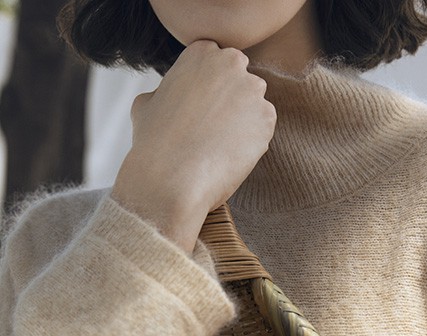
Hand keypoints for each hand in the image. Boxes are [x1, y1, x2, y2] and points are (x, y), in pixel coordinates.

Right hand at [111, 40, 276, 252]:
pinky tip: (230, 154)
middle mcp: (231, 63)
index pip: (217, 63)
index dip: (210, 89)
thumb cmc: (153, 144)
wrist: (172, 178)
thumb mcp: (146, 103)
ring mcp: (253, 90)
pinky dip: (252, 141)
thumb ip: (166, 90)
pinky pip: (264, 128)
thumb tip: (169, 95)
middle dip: (231, 100)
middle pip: (240, 80)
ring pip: (254, 104)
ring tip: (220, 144)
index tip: (200, 110)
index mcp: (202, 52)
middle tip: (213, 128)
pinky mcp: (267, 119)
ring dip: (243, 121)